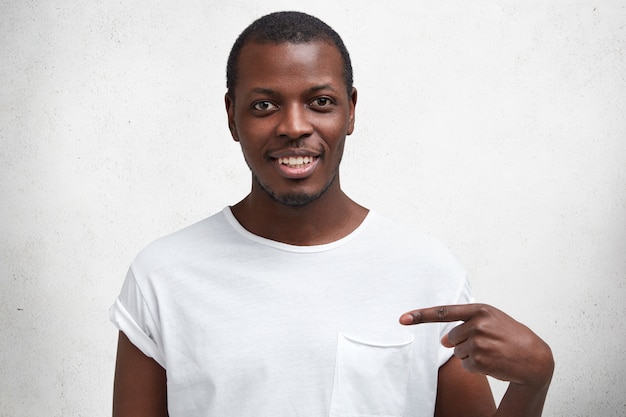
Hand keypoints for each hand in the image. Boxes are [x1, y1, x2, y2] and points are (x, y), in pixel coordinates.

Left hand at [399, 304, 553, 388]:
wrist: (535, 358)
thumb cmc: (512, 337)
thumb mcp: (493, 320)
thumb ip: (466, 323)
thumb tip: (443, 341)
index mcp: (481, 310)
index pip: (444, 312)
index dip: (420, 316)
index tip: (402, 318)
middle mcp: (478, 324)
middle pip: (451, 338)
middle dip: (462, 343)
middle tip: (486, 344)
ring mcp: (479, 342)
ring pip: (458, 353)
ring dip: (471, 356)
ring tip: (492, 353)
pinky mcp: (480, 360)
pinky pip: (466, 366)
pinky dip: (476, 367)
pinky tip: (493, 363)